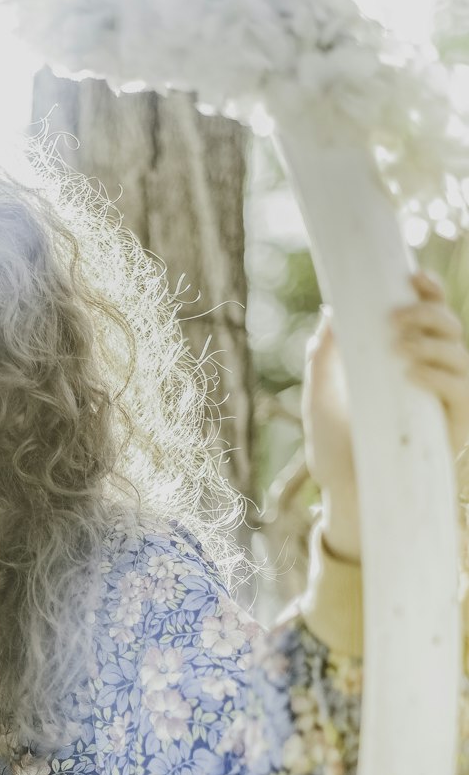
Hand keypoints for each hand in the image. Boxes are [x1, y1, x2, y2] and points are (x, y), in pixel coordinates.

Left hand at [302, 269, 468, 561]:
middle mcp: (434, 380)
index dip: (429, 292)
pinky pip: (459, 396)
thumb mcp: (320, 400)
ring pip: (461, 358)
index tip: (410, 274)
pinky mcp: (452, 433)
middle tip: (392, 320)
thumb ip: (323, 359)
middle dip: (428, 315)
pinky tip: (411, 373)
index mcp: (408, 364)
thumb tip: (330, 313)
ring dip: (432, 344)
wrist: (343, 499)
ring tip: (398, 348)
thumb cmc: (335, 452)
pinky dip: (438, 379)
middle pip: (452, 330)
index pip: (431, 319)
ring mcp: (445, 406)